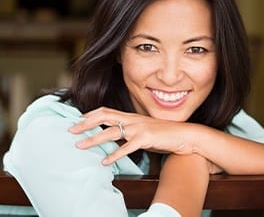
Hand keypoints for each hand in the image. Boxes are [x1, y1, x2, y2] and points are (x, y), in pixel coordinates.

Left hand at [69, 107, 195, 164]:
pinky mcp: (146, 138)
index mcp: (131, 116)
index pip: (106, 111)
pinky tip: (105, 161)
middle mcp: (132, 119)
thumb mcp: (143, 129)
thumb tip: (115, 136)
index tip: (78, 120)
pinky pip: (127, 147)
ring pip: (111, 131)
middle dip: (85, 123)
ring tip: (80, 145)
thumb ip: (129, 131)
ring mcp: (139, 128)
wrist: (184, 134)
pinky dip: (114, 154)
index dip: (91, 115)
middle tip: (71, 130)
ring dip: (93, 139)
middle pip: (104, 117)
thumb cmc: (163, 133)